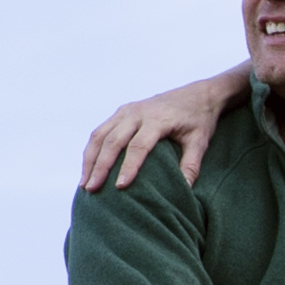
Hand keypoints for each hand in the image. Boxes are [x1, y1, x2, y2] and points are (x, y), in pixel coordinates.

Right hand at [79, 73, 237, 191]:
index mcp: (158, 119)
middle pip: (113, 140)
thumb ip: (191, 165)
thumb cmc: (200, 120)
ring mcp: (127, 110)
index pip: (139, 145)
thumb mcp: (200, 142)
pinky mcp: (121, 112)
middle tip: (92, 189)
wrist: (198, 94)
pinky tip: (89, 168)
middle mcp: (138, 112)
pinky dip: (92, 150)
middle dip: (100, 166)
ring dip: (90, 159)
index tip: (120, 187)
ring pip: (100, 135)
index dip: (128, 167)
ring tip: (84, 184)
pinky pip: (101, 131)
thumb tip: (185, 190)